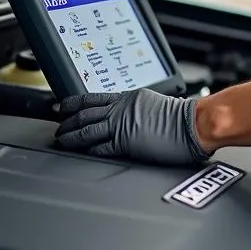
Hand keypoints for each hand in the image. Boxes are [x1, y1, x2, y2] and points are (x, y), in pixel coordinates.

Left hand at [54, 88, 208, 164]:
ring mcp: (122, 125)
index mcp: (128, 98)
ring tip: (61, 140)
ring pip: (88, 129)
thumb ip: (137, 109)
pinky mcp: (126, 142)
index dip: (74, 102)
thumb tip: (131, 118)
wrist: (194, 124)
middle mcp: (122, 109)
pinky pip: (101, 146)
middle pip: (85, 113)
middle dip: (67, 120)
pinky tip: (80, 152)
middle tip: (56, 125)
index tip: (62, 105)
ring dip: (72, 135)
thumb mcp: (154, 103)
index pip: (93, 98)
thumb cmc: (183, 117)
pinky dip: (88, 149)